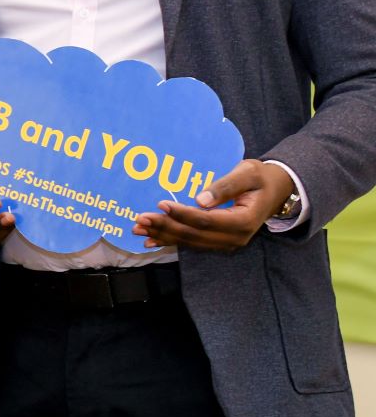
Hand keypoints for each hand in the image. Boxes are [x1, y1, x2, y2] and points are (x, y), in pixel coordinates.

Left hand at [133, 158, 293, 250]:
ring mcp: (227, 242)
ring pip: (191, 241)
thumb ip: (225, 186)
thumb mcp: (247, 173)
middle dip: (165, 227)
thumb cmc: (261, 177)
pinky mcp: (220, 241)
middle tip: (140, 220)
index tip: (161, 204)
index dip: (182, 214)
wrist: (276, 190)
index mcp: (244, 220)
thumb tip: (200, 199)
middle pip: (194, 235)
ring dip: (164, 236)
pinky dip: (171, 242)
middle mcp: (235, 237)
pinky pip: (193, 243)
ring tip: (139, 230)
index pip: (206, 220)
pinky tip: (152, 241)